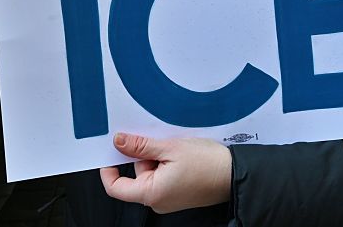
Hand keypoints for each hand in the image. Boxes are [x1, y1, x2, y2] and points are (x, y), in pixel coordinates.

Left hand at [100, 133, 231, 213]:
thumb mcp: (170, 148)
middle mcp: (158, 201)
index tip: (111, 152)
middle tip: (157, 141)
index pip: (116, 188)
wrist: (234, 173)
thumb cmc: (208, 164)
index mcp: (151, 194)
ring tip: (175, 148)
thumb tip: (120, 142)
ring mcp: (169, 199)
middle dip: (143, 156)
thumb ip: (141, 146)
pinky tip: (180, 155)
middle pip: (137, 176)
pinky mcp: (178, 194)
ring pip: (151, 174)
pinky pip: (163, 177)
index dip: (109, 170)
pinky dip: (167, 163)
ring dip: (158, 157)